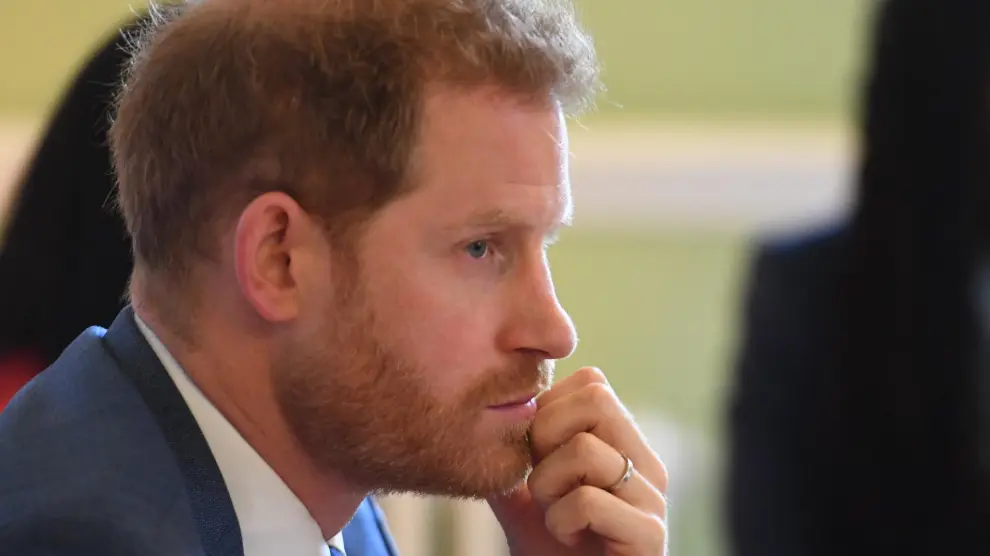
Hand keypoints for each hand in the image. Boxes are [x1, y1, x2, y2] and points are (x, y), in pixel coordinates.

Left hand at [488, 367, 667, 555]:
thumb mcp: (524, 501)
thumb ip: (510, 462)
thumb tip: (477, 422)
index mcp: (623, 446)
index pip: (592, 382)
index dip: (549, 408)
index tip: (536, 454)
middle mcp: (646, 464)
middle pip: (596, 398)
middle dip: (546, 435)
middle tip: (542, 481)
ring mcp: (652, 499)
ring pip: (584, 450)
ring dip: (548, 487)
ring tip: (554, 517)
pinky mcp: (651, 536)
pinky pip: (590, 501)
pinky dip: (561, 521)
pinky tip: (568, 539)